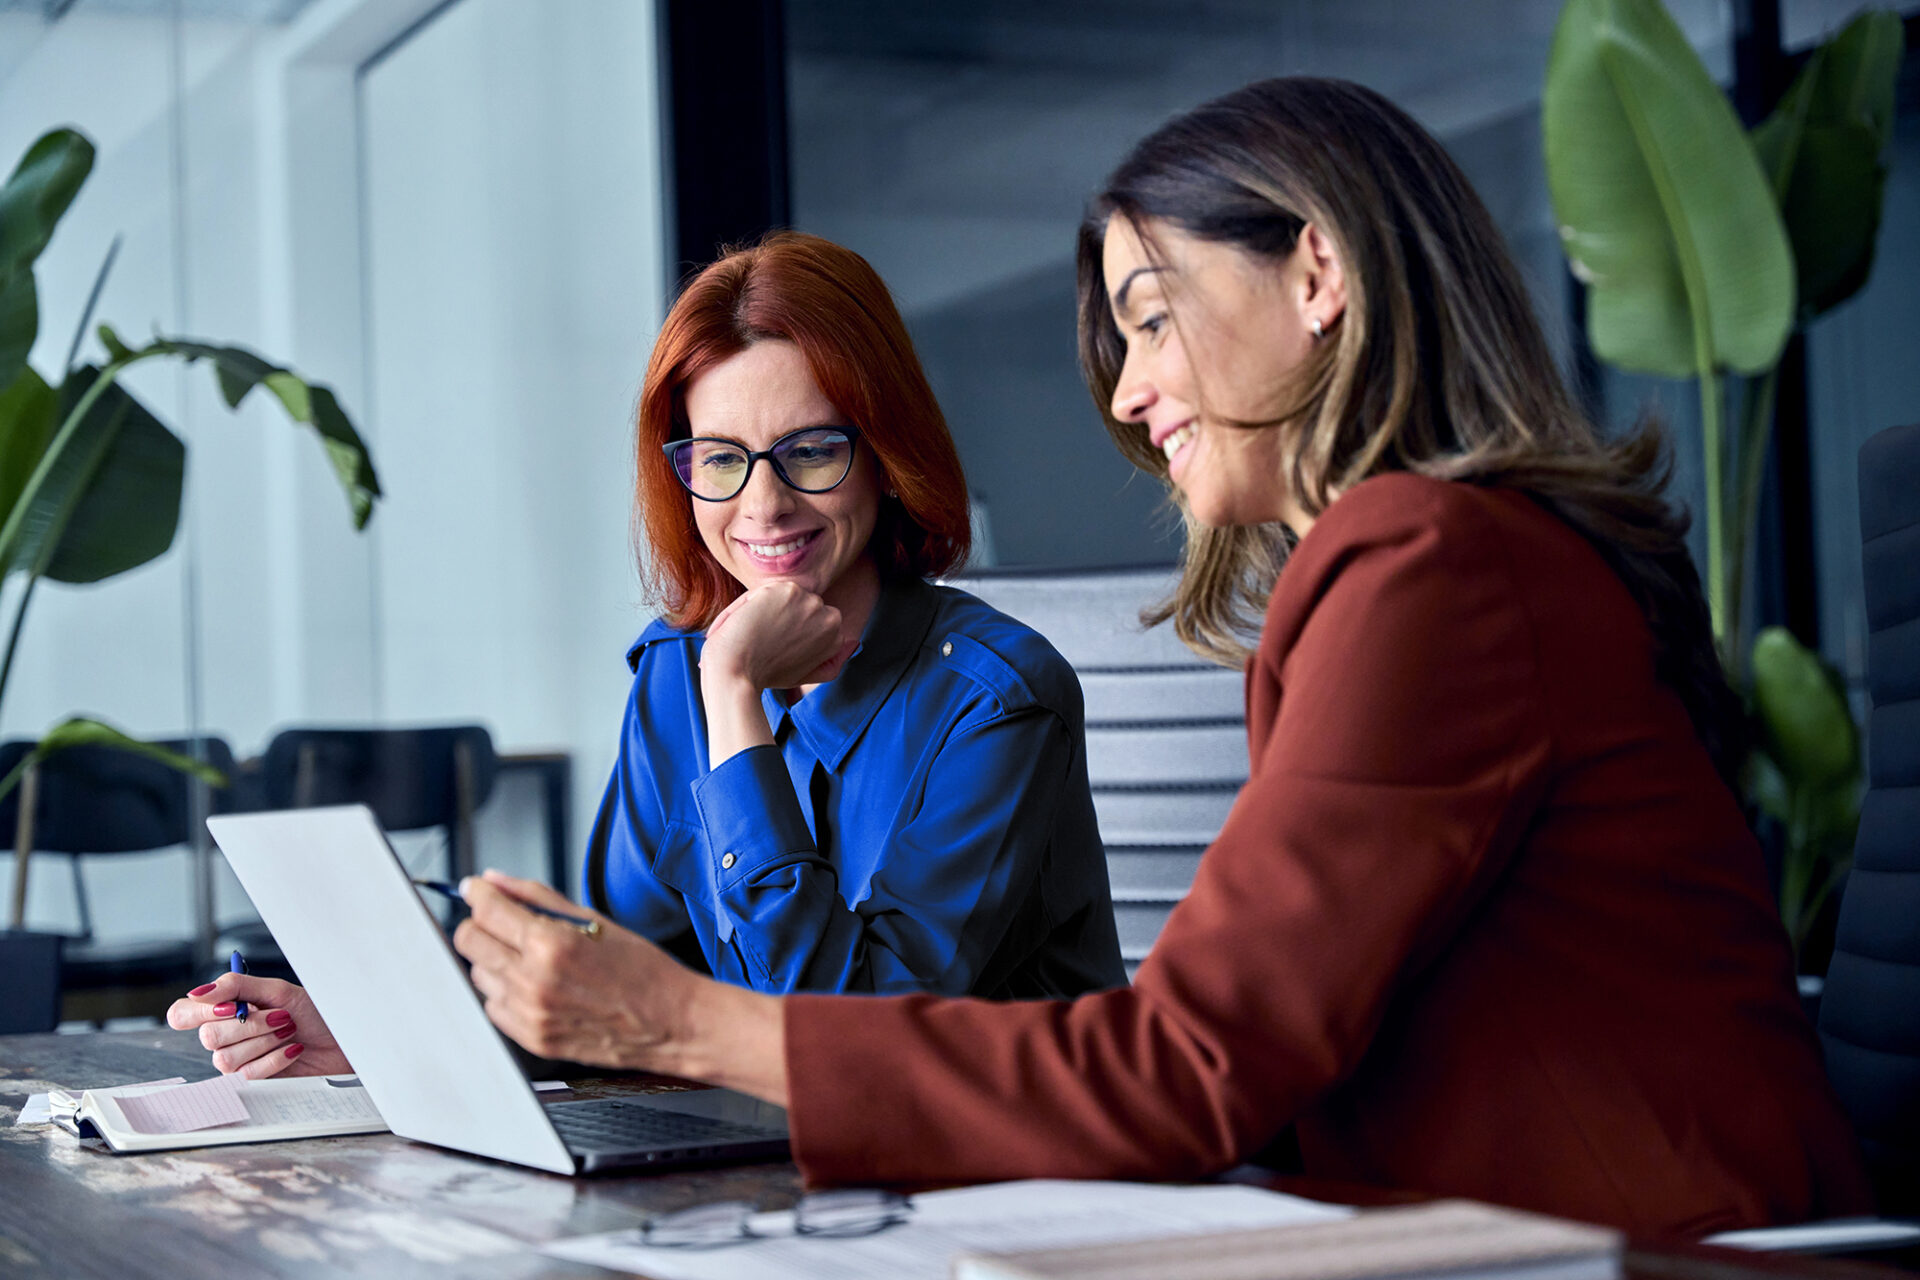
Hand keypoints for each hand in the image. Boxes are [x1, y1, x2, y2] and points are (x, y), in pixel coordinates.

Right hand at [166, 975, 351, 1079]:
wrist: (342, 1040)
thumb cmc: (313, 1013)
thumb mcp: (278, 991)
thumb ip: (236, 986)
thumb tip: (198, 992)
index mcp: (225, 1010)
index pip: (182, 1014)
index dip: (198, 1012)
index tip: (230, 1007)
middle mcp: (225, 1036)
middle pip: (207, 1036)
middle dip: (250, 1024)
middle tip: (280, 1016)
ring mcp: (236, 1061)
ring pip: (224, 1058)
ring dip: (264, 1041)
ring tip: (288, 1031)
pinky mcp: (251, 1082)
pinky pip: (247, 1074)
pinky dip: (275, 1058)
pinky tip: (292, 1050)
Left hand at [452, 870, 693, 1070]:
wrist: (670, 1023)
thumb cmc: (642, 970)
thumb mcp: (594, 919)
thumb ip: (537, 897)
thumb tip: (495, 882)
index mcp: (551, 945)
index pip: (486, 910)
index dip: (476, 893)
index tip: (475, 889)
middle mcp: (533, 981)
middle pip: (469, 941)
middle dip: (480, 923)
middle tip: (502, 921)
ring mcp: (529, 1014)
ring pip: (478, 974)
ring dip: (495, 959)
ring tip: (531, 958)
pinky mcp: (531, 1039)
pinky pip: (494, 1006)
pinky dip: (506, 992)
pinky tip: (536, 985)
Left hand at [702, 581, 854, 691]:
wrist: (736, 672)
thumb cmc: (765, 675)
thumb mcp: (805, 674)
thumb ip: (830, 663)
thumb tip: (853, 644)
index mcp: (836, 634)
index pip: (811, 618)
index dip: (789, 631)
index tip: (776, 648)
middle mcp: (830, 615)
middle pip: (799, 604)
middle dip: (781, 617)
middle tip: (764, 642)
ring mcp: (809, 601)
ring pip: (782, 595)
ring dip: (766, 609)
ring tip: (756, 634)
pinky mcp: (787, 589)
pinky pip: (765, 590)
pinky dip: (751, 603)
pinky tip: (748, 623)